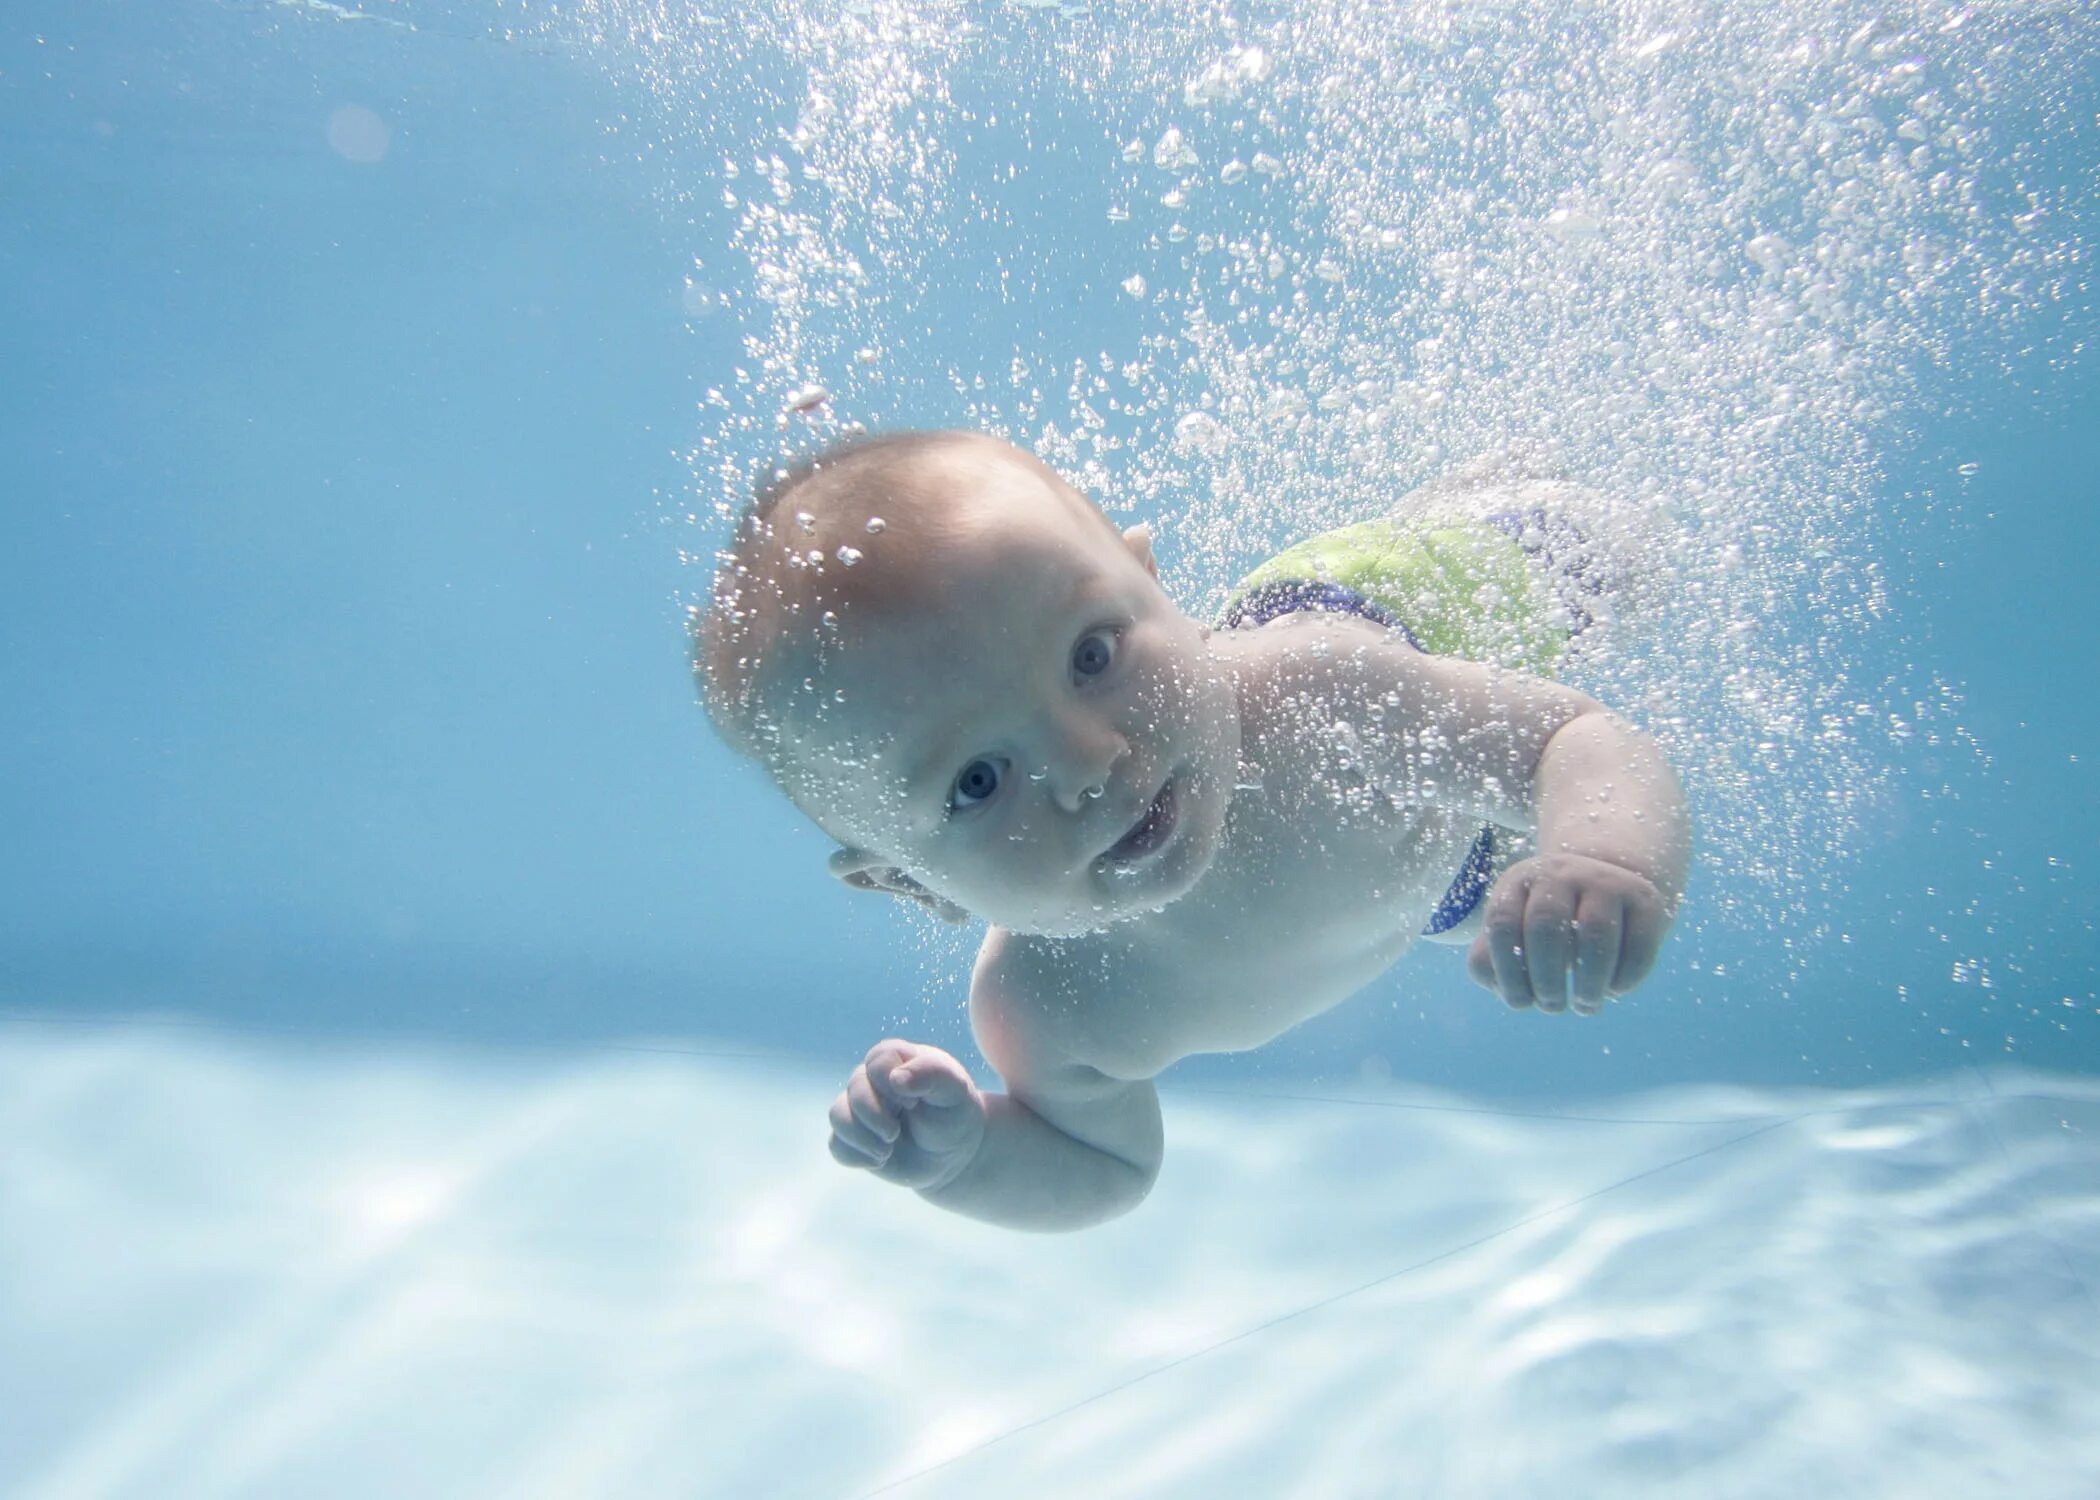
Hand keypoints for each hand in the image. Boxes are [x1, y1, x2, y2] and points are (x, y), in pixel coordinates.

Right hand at [827, 1040, 988, 1189]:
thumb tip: (896, 1078)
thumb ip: (933, 1074)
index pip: (878, 1060)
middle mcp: (873, 1080)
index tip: (914, 1103)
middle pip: (855, 1088)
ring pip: (837, 1115)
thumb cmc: (954, 1114)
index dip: (890, 1084)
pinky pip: (836, 1146)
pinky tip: (880, 1160)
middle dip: (874, 1116)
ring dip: (862, 1138)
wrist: (952, 1155)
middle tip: (895, 1133)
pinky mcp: (854, 1138)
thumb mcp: (955, 1091)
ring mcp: (860, 1109)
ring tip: (886, 1151)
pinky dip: (856, 1157)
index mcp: (896, 1059)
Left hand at [1467, 852, 1670, 1014]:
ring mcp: (1605, 881)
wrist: (1608, 885)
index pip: (1502, 925)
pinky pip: (1638, 944)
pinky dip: (1625, 977)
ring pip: (1595, 935)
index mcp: (1518, 882)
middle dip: (1547, 980)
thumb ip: (1491, 958)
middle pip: (1546, 927)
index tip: (1522, 1003)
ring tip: (1585, 1005)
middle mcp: (1559, 873)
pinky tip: (1614, 989)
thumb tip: (1497, 984)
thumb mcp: (1515, 929)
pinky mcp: (1645, 898)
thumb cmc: (1549, 923)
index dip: (1508, 973)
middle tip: (1554, 1007)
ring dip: (1588, 983)